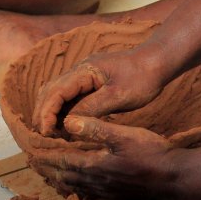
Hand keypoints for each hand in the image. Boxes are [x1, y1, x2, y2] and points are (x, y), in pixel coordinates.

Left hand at [29, 117, 177, 199]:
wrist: (172, 178)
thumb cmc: (150, 152)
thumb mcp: (123, 134)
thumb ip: (95, 128)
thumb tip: (67, 122)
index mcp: (93, 165)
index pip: (60, 159)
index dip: (43, 155)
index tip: (28, 151)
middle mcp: (94, 183)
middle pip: (63, 176)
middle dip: (46, 168)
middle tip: (31, 163)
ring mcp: (105, 195)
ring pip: (74, 189)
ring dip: (59, 182)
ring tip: (49, 176)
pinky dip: (80, 197)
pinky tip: (80, 196)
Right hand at [32, 45, 169, 136]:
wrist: (158, 63)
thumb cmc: (142, 77)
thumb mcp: (118, 95)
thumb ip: (92, 108)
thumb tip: (67, 122)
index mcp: (84, 71)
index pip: (55, 92)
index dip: (46, 113)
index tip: (44, 132)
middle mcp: (80, 71)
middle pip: (50, 92)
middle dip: (43, 113)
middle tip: (42, 137)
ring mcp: (84, 76)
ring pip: (58, 94)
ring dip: (51, 113)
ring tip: (51, 134)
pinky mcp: (91, 83)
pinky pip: (70, 97)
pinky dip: (64, 111)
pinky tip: (66, 126)